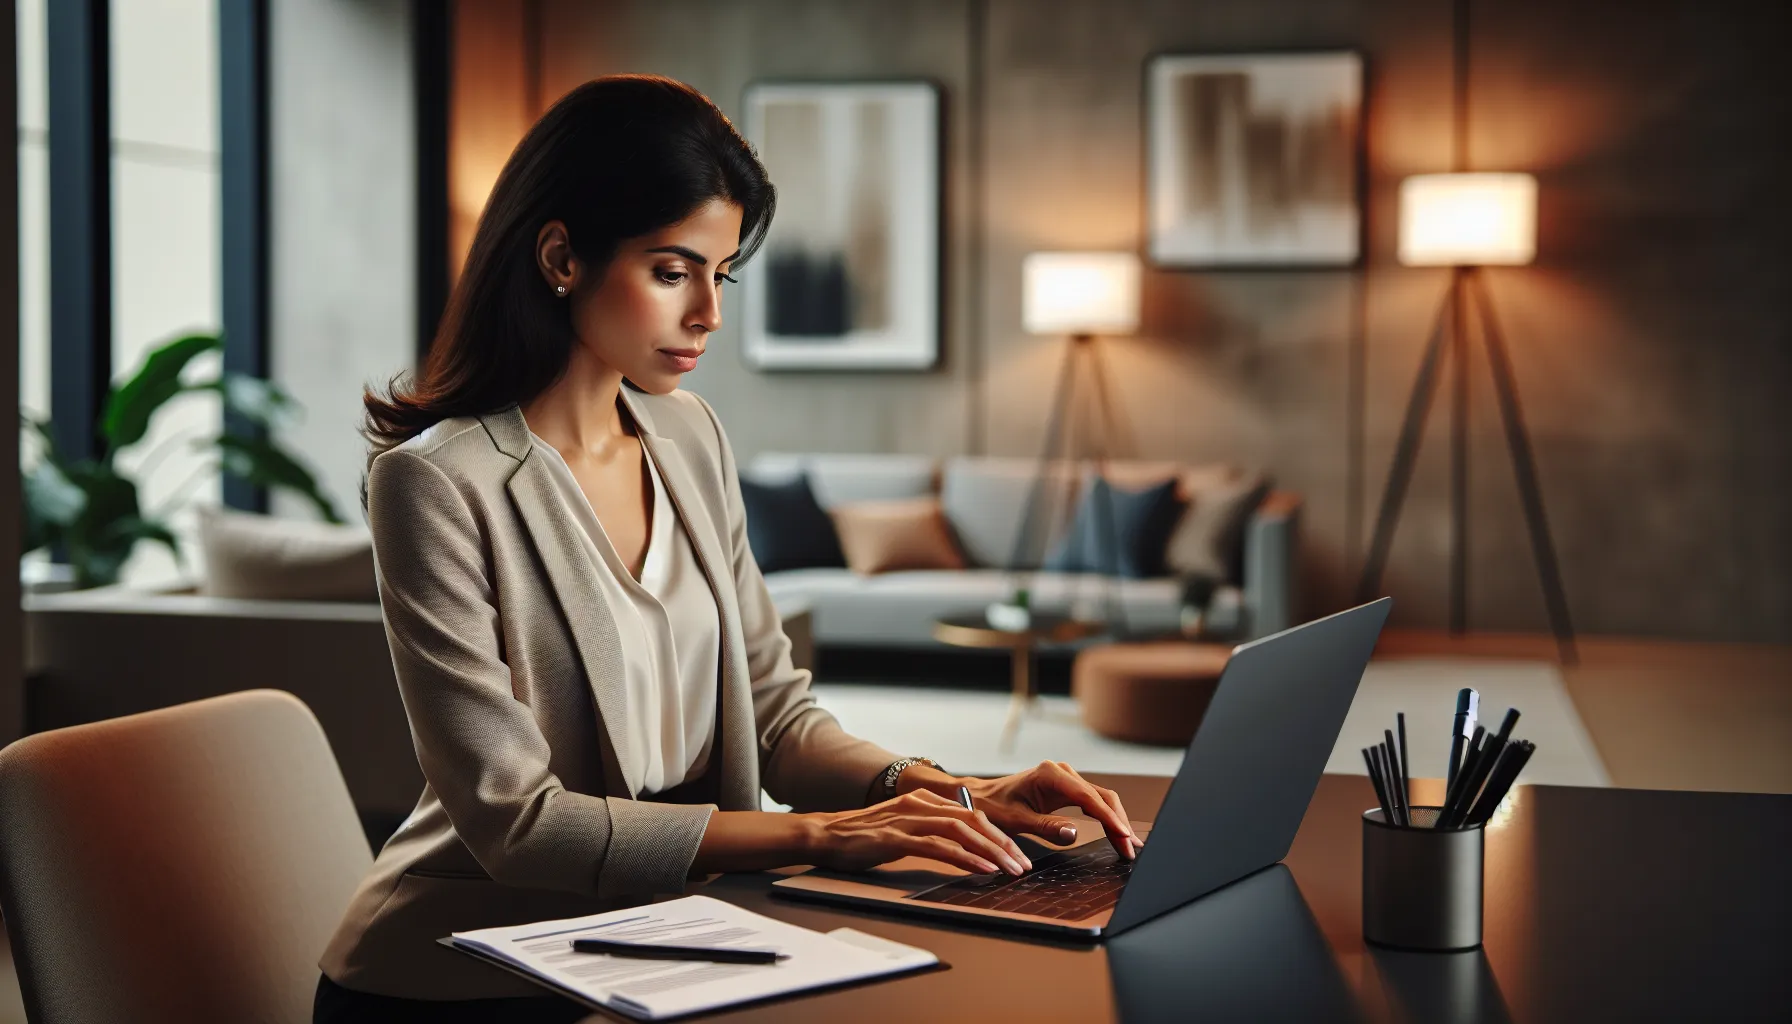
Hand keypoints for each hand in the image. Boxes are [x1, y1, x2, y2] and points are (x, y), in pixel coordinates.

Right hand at [805, 789, 1034, 876]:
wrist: (825, 834)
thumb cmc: (863, 836)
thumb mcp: (902, 826)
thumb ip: (929, 829)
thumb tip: (960, 846)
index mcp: (924, 800)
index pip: (972, 814)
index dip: (998, 834)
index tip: (1017, 855)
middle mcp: (921, 804)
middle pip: (974, 820)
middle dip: (1003, 843)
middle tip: (1024, 865)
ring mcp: (909, 819)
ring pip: (962, 832)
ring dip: (991, 852)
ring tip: (1010, 870)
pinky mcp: (897, 837)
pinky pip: (939, 846)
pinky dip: (965, 858)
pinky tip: (982, 870)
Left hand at [953, 760, 1142, 858]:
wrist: (981, 798)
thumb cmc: (994, 808)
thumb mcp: (1016, 821)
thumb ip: (1046, 827)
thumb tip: (1074, 834)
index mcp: (1051, 775)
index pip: (1089, 797)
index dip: (1109, 818)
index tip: (1123, 836)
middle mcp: (1062, 772)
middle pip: (1102, 797)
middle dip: (1118, 823)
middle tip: (1131, 851)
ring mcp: (1067, 779)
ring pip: (1102, 799)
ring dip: (1116, 822)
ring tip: (1128, 847)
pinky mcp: (1067, 788)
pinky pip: (1093, 802)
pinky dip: (1106, 818)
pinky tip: (1116, 834)